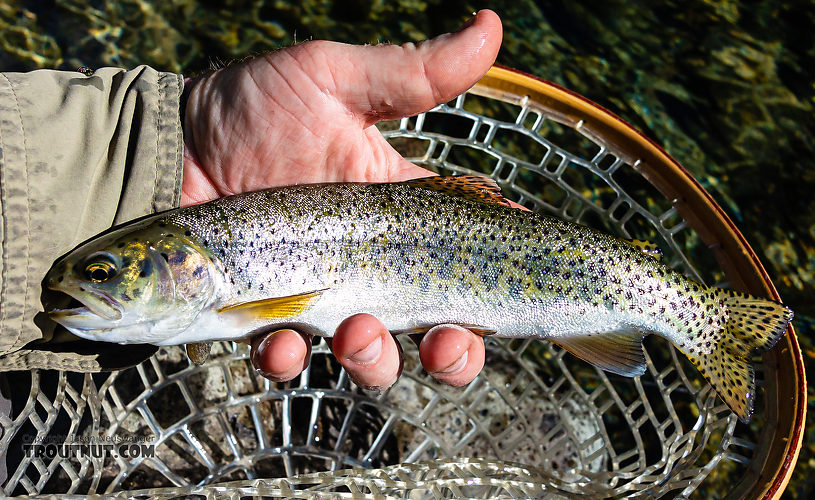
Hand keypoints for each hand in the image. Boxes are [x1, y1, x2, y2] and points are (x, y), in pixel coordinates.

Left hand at [180, 10, 502, 388]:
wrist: (168, 144)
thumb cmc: (250, 107)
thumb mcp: (332, 81)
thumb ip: (410, 73)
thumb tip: (493, 25)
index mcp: (400, 215)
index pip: (470, 256)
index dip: (502, 280)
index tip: (523, 284)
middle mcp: (371, 265)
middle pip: (439, 328)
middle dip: (455, 352)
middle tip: (445, 342)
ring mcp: (321, 297)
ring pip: (374, 357)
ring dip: (378, 360)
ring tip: (358, 333)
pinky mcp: (267, 317)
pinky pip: (290, 359)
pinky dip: (289, 361)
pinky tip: (282, 344)